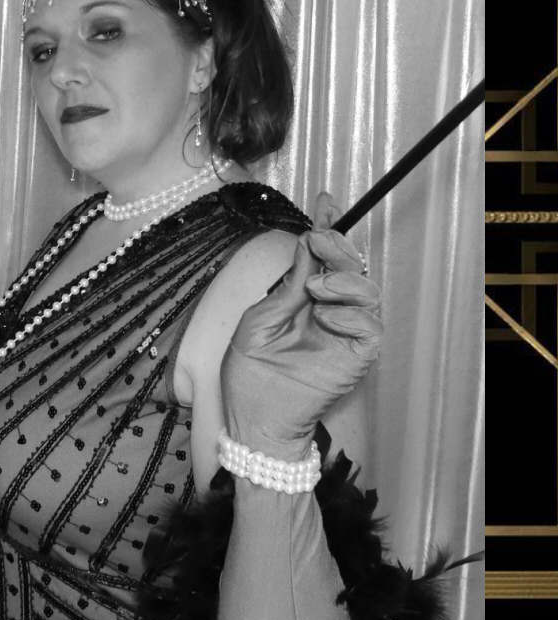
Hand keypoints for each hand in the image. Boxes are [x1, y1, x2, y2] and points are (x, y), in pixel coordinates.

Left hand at [220, 192, 381, 456]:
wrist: (252, 417)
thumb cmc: (250, 372)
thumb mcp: (259, 317)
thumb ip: (288, 285)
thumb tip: (305, 246)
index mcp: (307, 299)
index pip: (325, 258)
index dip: (329, 229)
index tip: (325, 202)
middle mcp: (332, 312)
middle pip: (352, 268)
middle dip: (338, 247)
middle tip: (318, 240)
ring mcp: (346, 334)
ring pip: (368, 291)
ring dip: (344, 280)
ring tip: (316, 290)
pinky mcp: (357, 357)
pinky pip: (370, 327)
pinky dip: (351, 315)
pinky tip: (326, 317)